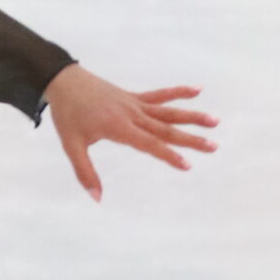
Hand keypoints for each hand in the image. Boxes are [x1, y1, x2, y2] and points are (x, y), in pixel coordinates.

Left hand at [43, 63, 218, 202]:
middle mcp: (132, 114)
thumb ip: (85, 172)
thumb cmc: (68, 115)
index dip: (168, 154)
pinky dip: (178, 92)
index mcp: (118, 127)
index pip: (149, 143)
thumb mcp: (72, 145)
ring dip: (192, 116)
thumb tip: (97, 198)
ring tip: (215, 121)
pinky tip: (198, 90)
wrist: (63, 82)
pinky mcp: (133, 97)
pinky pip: (159, 95)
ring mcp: (135, 104)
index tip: (187, 165)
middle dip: (190, 139)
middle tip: (213, 146)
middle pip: (166, 128)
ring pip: (168, 111)